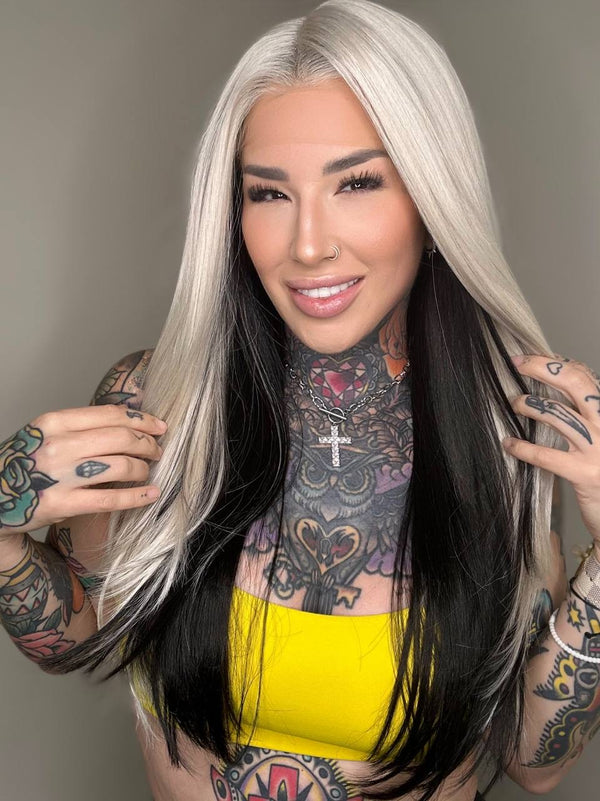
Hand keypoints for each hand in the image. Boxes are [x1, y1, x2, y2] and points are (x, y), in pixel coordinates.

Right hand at [0, 405, 166, 538]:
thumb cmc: (25, 463)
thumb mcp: (45, 434)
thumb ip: (81, 426)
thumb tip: (129, 419)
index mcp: (54, 421)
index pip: (110, 414)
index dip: (142, 420)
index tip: (159, 426)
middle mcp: (57, 444)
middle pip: (121, 437)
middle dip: (147, 443)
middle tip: (157, 450)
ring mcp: (60, 475)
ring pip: (121, 465)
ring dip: (143, 468)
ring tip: (147, 471)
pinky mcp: (62, 504)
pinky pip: (110, 498)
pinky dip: (137, 496)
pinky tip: (151, 495)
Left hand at [503, 354, 599, 542]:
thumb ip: (584, 408)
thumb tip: (558, 374)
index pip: (585, 376)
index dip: (556, 364)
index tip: (531, 359)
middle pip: (576, 383)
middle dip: (542, 368)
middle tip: (517, 363)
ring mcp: (599, 449)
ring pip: (559, 414)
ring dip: (530, 404)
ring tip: (513, 403)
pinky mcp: (584, 474)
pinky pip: (546, 456)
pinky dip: (523, 447)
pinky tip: (508, 443)